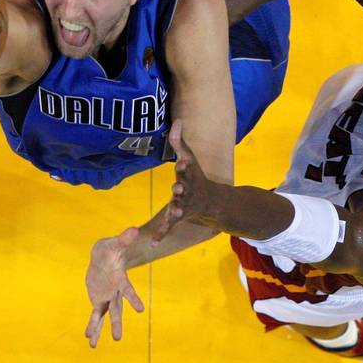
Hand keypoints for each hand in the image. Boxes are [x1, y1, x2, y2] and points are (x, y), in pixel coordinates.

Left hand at [84, 227, 144, 347]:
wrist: (103, 256)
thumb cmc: (111, 249)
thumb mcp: (116, 243)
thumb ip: (125, 238)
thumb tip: (134, 229)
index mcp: (121, 281)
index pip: (128, 291)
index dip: (134, 299)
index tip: (141, 309)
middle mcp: (115, 292)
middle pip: (117, 310)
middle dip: (116, 323)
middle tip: (118, 339)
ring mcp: (106, 298)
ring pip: (105, 316)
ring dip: (100, 330)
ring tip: (93, 345)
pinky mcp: (98, 300)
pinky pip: (95, 316)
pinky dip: (92, 327)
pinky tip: (89, 339)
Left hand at [151, 120, 219, 242]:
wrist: (211, 201)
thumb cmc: (195, 176)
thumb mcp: (189, 158)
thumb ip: (179, 141)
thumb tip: (177, 120)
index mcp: (189, 176)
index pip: (186, 170)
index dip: (185, 167)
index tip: (182, 162)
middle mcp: (187, 191)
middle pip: (183, 189)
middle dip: (181, 188)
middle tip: (178, 187)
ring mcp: (183, 205)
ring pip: (178, 208)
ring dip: (175, 210)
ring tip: (173, 212)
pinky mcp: (177, 217)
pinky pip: (168, 227)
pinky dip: (161, 234)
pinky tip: (152, 242)